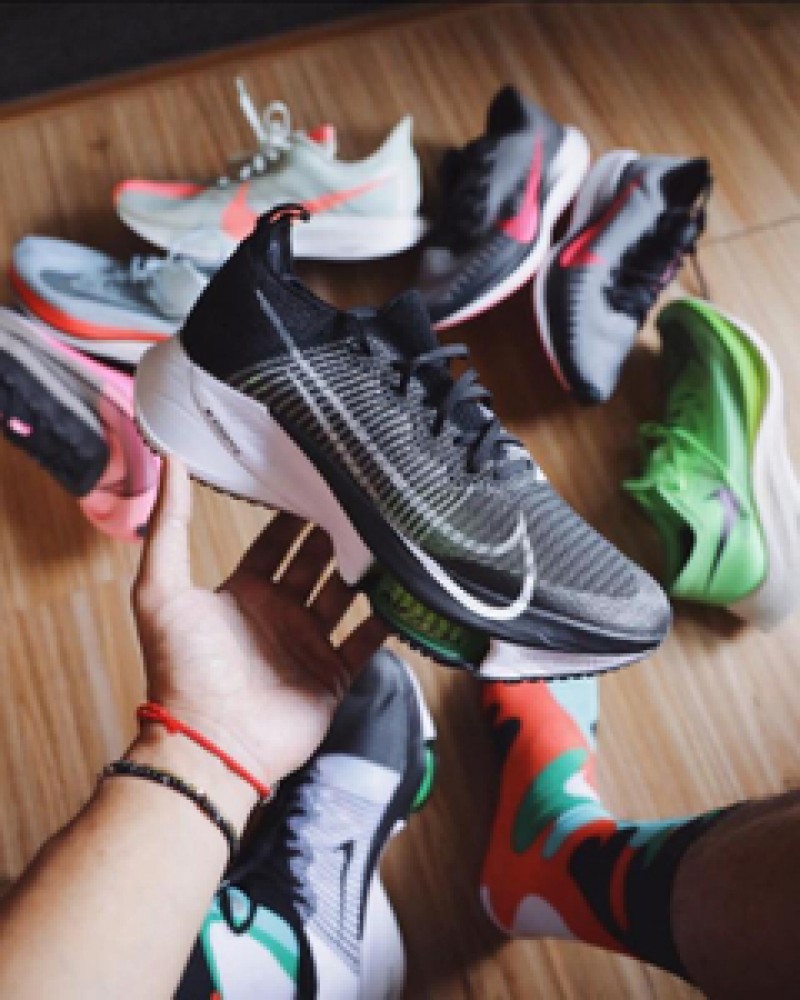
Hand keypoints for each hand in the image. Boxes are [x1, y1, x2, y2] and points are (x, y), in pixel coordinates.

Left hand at [132, 458, 386, 788]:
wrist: (214, 741)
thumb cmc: (182, 668)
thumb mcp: (162, 590)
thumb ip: (169, 527)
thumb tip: (169, 463)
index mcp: (243, 593)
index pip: (274, 543)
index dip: (291, 516)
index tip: (314, 483)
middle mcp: (278, 614)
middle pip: (315, 564)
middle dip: (334, 535)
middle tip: (359, 503)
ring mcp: (308, 644)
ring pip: (345, 596)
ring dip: (363, 571)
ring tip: (387, 538)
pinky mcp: (334, 674)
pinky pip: (366, 641)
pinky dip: (384, 620)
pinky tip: (403, 593)